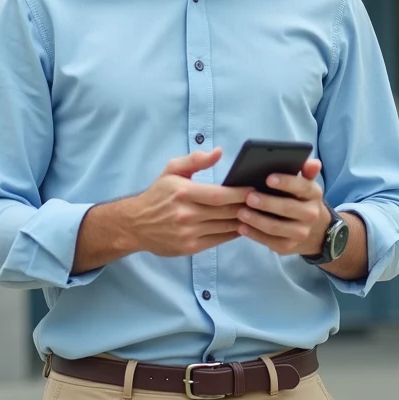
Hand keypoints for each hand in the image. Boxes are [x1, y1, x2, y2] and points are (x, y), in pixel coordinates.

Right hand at [126, 148, 251, 256]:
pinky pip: (218, 240)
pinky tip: (242, 226)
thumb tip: (219, 152)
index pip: (219, 195)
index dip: (240, 193)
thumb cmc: (158, 194)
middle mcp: (186, 214)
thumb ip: (195, 160)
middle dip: (247, 206)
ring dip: (243, 220)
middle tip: (262, 201)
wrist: (136, 224)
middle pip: (226, 212)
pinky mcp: (189, 247)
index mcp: (183, 192)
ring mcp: (188, 233)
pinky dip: (233, 233)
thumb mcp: (171, 170)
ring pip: (225, 227)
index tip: (254, 189)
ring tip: (257, 213)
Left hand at [234, 159, 330, 255]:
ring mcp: (300, 233)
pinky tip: (241, 227)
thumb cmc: (300, 199)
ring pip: (276, 228)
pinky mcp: (287, 247)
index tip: (268, 178)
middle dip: (267, 203)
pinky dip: (254, 234)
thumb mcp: (305, 184)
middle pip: (287, 208)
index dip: (285, 182)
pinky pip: (269, 241)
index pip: (302, 186)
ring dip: (257, 220)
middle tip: (248, 197)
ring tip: (240, 212)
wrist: (314, 230)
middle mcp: (310, 214)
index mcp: (313, 194)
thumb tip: (313, 163)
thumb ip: (306, 171)